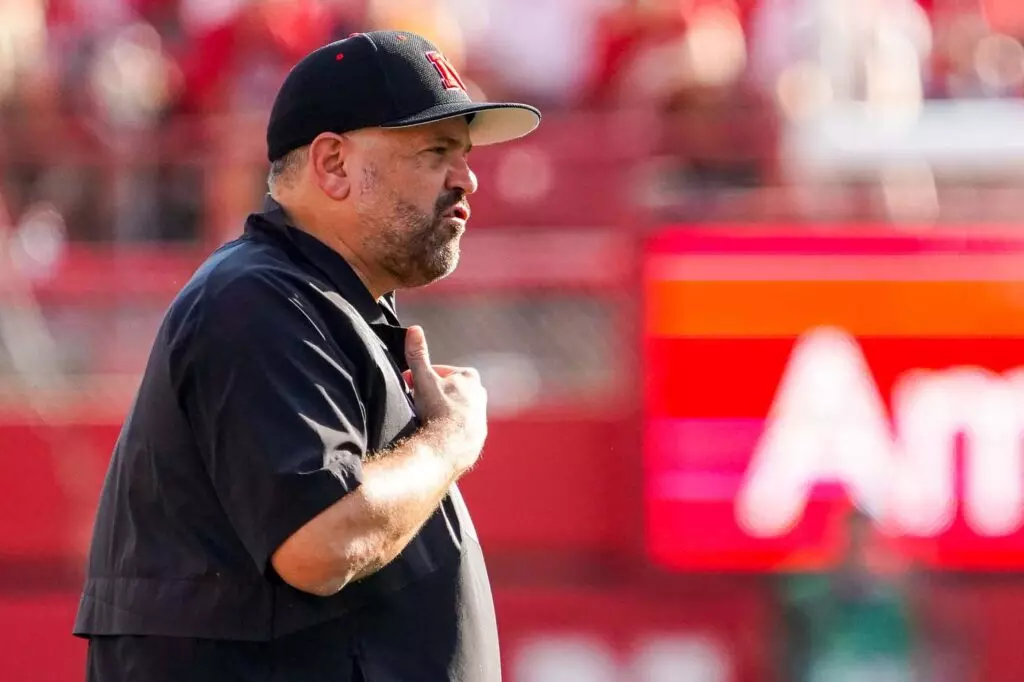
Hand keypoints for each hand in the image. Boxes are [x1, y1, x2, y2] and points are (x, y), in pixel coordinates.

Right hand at [404, 326, 486, 472]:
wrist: (447, 448)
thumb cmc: (438, 410)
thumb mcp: (424, 379)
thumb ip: (418, 355)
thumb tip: (414, 329)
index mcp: (470, 379)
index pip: (443, 372)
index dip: (423, 378)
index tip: (411, 386)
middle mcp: (481, 398)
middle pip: (451, 391)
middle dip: (435, 395)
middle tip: (417, 403)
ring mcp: (480, 420)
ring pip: (457, 411)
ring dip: (442, 413)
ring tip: (426, 421)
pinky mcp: (477, 440)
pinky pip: (460, 432)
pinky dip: (449, 432)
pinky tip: (436, 436)